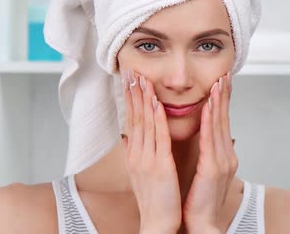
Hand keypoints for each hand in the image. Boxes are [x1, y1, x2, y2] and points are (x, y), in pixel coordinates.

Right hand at [121, 69, 181, 232]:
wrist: (157, 223)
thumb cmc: (155, 199)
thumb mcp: (144, 172)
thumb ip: (141, 152)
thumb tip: (135, 137)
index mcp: (134, 155)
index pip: (131, 120)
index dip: (130, 98)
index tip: (129, 79)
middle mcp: (137, 154)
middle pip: (134, 117)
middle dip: (132, 92)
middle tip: (130, 70)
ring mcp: (147, 159)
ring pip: (144, 122)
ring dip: (143, 98)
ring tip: (141, 78)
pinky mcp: (160, 166)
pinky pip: (158, 137)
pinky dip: (156, 118)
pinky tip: (155, 102)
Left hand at [183, 72, 237, 230]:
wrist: (202, 224)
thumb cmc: (199, 200)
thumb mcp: (204, 172)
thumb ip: (206, 153)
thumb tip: (203, 138)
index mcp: (223, 155)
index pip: (221, 122)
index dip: (222, 100)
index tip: (220, 81)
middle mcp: (226, 155)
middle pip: (224, 118)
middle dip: (224, 94)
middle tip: (225, 73)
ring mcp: (222, 161)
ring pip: (219, 124)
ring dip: (218, 101)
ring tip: (218, 81)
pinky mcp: (213, 168)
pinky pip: (210, 139)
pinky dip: (209, 120)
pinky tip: (207, 106)